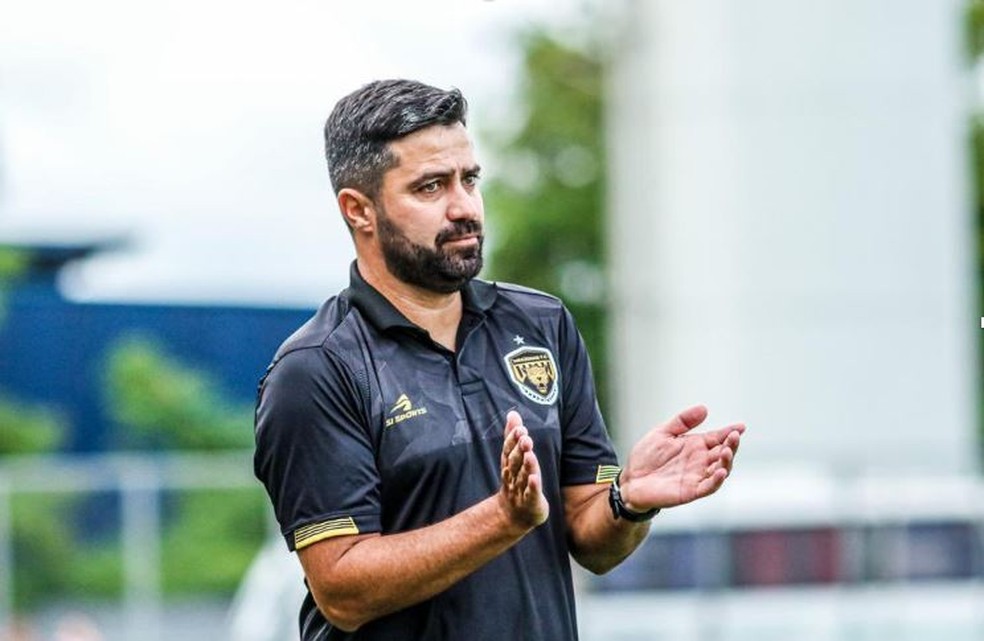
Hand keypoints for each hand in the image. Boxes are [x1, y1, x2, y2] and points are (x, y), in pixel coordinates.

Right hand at [498, 411, 548, 530]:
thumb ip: (512, 436)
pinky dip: (532, 486)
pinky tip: (535, 478)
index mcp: (509, 464)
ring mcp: (520, 490)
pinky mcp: (530, 502)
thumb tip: (512, 413)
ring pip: (522, 476)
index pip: (508, 450)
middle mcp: (512, 476)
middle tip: (525, 437)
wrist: (514, 514)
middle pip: (514, 462)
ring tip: (530, 453)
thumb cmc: (516, 481)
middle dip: (519, 449)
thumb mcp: (514, 458)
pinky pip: (530, 493)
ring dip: (526, 465)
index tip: (520, 428)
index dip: (513, 439)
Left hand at [620, 405, 743, 510]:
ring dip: (727, 461)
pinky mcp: (690, 491)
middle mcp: (700, 461)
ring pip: (720, 469)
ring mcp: (697, 476)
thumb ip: (682, 422)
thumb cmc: (646, 457)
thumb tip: (704, 408)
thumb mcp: (662, 433)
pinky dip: (716, 480)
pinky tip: (721, 471)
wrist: (630, 479)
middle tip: (734, 436)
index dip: (730, 432)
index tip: (741, 426)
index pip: (718, 437)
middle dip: (731, 445)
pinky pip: (708, 487)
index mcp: (695, 445)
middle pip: (723, 453)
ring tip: (727, 451)